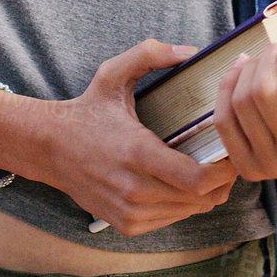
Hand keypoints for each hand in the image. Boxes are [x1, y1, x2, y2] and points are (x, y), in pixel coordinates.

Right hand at [20, 38, 237, 236]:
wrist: (47, 147)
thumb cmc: (86, 111)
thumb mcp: (113, 74)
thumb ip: (150, 54)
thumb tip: (190, 52)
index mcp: (137, 153)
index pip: (197, 179)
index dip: (224, 170)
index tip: (229, 151)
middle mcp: (134, 189)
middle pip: (201, 199)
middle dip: (221, 180)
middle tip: (225, 158)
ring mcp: (129, 211)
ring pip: (189, 212)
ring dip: (204, 193)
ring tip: (205, 168)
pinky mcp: (126, 224)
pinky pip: (171, 220)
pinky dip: (182, 204)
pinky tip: (179, 183)